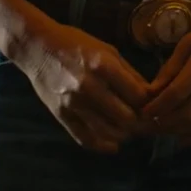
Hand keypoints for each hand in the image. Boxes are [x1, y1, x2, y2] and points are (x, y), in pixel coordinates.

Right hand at [10, 20, 150, 153]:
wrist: (38, 48)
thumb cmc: (77, 44)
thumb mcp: (108, 51)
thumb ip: (129, 73)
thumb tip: (150, 95)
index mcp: (103, 67)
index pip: (137, 96)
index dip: (149, 104)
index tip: (152, 105)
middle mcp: (89, 87)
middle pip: (126, 118)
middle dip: (139, 122)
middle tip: (143, 121)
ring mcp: (73, 104)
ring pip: (108, 132)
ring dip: (123, 135)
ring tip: (129, 130)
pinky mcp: (61, 115)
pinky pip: (84, 139)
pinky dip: (102, 145)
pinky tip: (113, 145)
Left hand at [142, 6, 190, 144]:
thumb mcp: (188, 42)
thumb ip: (170, 68)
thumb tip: (151, 94)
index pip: (176, 94)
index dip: (157, 107)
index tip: (143, 113)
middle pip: (188, 114)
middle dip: (165, 123)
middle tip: (149, 125)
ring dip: (179, 132)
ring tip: (163, 129)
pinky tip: (183, 136)